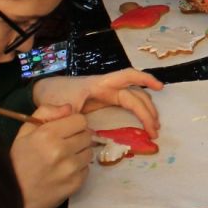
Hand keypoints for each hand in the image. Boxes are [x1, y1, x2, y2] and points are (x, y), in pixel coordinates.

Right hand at [10, 104, 93, 207]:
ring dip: (79, 153)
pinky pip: (87, 169)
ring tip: (63, 158)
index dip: (73, 123)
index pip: (80, 120)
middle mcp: (62, 150)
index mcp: (48, 135)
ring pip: (89, 152)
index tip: (65, 130)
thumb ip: (45, 113)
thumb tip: (69, 108)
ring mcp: (70, 169)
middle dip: (78, 137)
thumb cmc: (18, 161)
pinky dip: (78, 168)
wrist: (14, 196)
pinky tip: (63, 171)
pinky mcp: (76, 184)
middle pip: (87, 135)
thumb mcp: (24, 132)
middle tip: (65, 144)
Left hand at [34, 70, 162, 135]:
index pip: (127, 77)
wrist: (47, 93)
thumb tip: (79, 122)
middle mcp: (109, 87)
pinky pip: (128, 106)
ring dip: (147, 112)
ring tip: (154, 129)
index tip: (160, 87)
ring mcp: (109, 95)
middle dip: (148, 110)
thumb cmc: (54, 94)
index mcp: (100, 84)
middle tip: (155, 130)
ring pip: (135, 100)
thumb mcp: (57, 104)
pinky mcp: (107, 103)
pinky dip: (139, 114)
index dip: (144, 79)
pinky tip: (146, 123)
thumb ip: (65, 113)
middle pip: (136, 95)